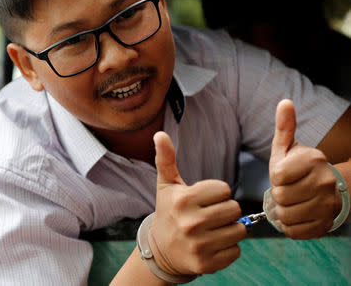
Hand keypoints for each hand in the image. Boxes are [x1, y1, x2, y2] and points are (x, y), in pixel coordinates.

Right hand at [148, 131, 246, 275]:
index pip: (225, 189)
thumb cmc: (168, 212)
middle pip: (234, 209)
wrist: (161, 251)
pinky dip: (228, 248)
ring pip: (239, 230)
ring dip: (229, 229)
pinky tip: (212, 245)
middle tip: (210, 215)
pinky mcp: (207, 264)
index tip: (204, 199)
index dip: (217, 193)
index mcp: (184, 200)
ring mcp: (199, 245)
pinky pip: (236, 251)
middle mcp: (191, 223)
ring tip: (212, 230)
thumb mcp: (166, 185)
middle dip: (225, 210)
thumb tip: (159, 134)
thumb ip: (166, 159)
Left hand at [269, 99, 338, 238]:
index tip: (284, 175)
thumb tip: (284, 102)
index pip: (278, 176)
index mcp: (313, 160)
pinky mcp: (325, 225)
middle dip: (278, 195)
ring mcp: (327, 205)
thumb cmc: (297, 167)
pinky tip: (297, 214)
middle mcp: (325, 182)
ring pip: (286, 216)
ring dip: (283, 211)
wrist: (326, 189)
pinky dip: (290, 225)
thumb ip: (285, 127)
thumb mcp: (287, 147)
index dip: (276, 178)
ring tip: (292, 202)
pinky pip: (293, 231)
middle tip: (288, 190)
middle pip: (281, 197)